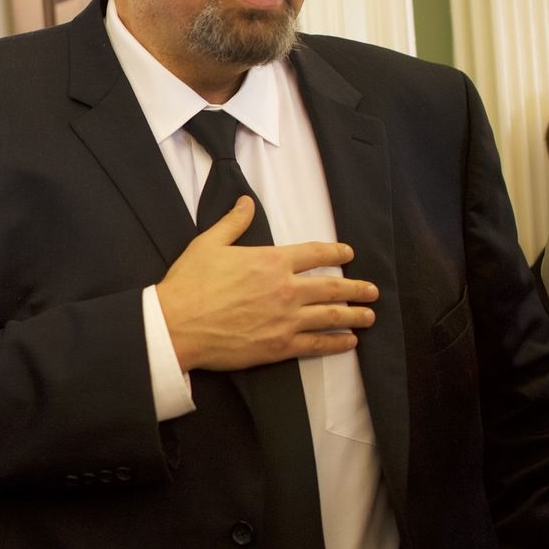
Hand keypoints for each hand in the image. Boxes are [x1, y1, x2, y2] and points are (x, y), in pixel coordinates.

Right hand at [156, 196, 377, 372]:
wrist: (176, 326)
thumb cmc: (189, 285)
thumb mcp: (208, 244)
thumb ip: (233, 222)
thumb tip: (246, 202)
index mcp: (271, 261)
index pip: (315, 253)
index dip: (336, 251)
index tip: (348, 253)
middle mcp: (286, 289)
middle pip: (334, 287)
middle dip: (358, 288)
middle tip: (372, 290)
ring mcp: (287, 320)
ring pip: (332, 316)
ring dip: (355, 316)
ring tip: (369, 316)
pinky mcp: (280, 346)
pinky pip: (317, 345)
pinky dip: (337, 343)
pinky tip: (349, 342)